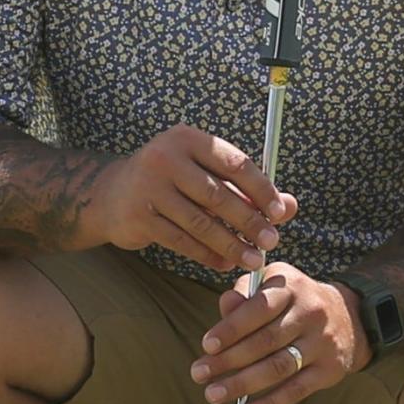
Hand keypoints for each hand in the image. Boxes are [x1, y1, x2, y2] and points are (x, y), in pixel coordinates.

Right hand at [89, 124, 297, 272]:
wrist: (112, 195)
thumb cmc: (172, 182)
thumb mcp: (206, 174)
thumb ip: (247, 188)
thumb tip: (290, 207)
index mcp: (188, 139)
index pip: (234, 163)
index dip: (261, 190)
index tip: (280, 213)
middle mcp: (166, 158)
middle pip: (218, 195)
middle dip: (250, 221)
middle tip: (271, 241)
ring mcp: (149, 188)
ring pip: (200, 222)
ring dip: (231, 244)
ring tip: (253, 259)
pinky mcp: (139, 217)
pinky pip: (182, 241)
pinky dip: (206, 255)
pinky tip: (223, 264)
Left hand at [190, 263, 372, 403]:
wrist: (349, 316)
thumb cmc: (295, 302)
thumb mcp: (273, 285)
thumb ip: (245, 295)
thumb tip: (225, 306)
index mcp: (291, 286)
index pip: (259, 308)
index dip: (232, 328)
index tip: (207, 345)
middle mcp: (310, 312)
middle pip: (265, 341)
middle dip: (229, 360)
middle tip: (199, 373)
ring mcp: (321, 342)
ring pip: (278, 367)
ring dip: (243, 384)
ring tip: (214, 394)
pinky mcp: (329, 369)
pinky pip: (297, 390)